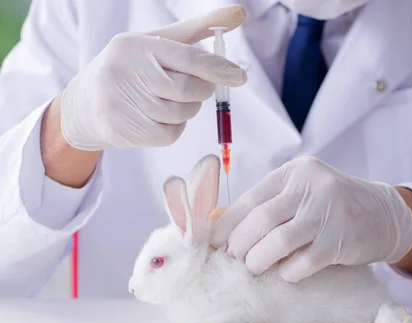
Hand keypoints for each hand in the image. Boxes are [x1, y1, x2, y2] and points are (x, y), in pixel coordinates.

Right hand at [60, 5, 246, 150]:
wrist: (86, 103)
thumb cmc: (133, 68)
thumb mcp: (158, 43)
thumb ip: (197, 30)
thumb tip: (238, 13)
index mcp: (135, 46)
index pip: (186, 58)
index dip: (217, 68)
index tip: (240, 76)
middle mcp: (123, 71)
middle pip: (187, 90)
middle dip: (202, 91)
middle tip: (198, 88)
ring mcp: (119, 103)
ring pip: (180, 114)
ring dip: (187, 110)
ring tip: (170, 100)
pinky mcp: (122, 130)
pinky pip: (169, 135)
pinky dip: (173, 128)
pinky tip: (159, 117)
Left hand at [212, 156, 411, 282]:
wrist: (383, 214)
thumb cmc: (332, 206)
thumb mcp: (302, 193)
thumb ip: (268, 204)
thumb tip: (219, 226)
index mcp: (295, 173)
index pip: (251, 198)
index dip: (227, 224)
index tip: (215, 242)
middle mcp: (312, 187)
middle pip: (261, 220)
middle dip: (240, 245)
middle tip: (236, 258)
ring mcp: (329, 212)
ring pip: (278, 242)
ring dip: (258, 261)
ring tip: (255, 267)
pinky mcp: (342, 240)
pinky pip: (303, 263)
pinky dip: (288, 272)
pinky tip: (287, 273)